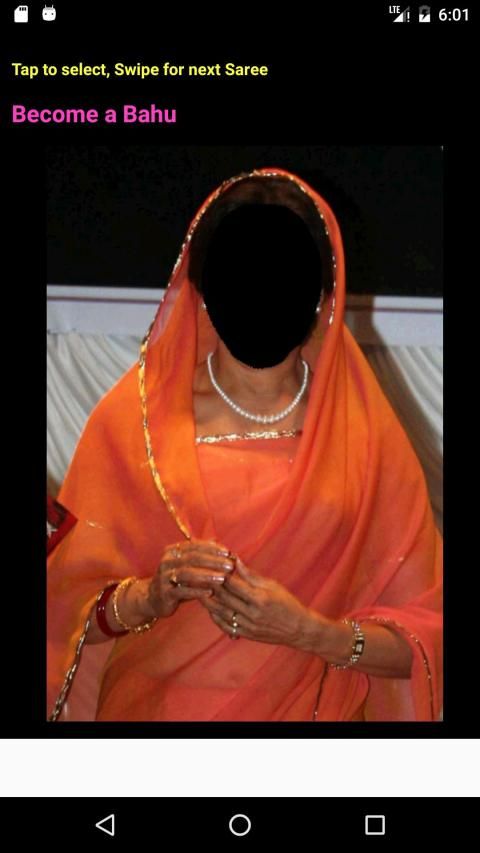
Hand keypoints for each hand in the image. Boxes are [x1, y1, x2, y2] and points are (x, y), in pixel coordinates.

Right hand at [146, 538, 235, 618]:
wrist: (153, 598)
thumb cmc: (176, 580)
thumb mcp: (186, 565)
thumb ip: (199, 555)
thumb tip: (217, 541)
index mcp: (173, 551)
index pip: (195, 546)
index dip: (213, 549)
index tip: (228, 553)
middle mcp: (167, 561)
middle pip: (193, 558)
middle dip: (213, 561)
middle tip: (229, 565)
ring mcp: (164, 577)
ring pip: (188, 573)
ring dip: (207, 575)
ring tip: (222, 578)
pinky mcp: (164, 593)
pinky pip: (182, 591)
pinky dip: (197, 591)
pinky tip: (210, 593)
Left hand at [201, 555, 326, 648]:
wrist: (299, 629)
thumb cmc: (288, 603)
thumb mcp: (272, 585)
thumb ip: (251, 576)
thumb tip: (235, 562)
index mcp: (260, 598)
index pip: (233, 584)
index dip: (220, 573)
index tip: (210, 565)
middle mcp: (252, 613)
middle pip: (224, 597)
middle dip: (210, 585)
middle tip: (198, 576)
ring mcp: (248, 626)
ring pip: (222, 612)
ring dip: (209, 602)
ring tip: (198, 591)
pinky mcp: (247, 635)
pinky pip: (226, 626)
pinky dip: (216, 617)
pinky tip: (210, 609)